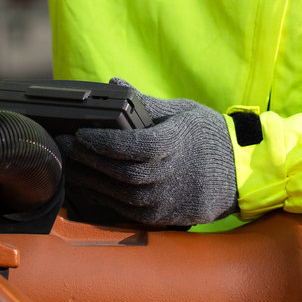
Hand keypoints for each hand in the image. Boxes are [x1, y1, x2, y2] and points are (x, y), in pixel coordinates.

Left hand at [55, 79, 236, 226]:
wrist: (240, 173)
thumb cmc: (209, 136)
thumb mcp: (182, 111)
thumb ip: (145, 102)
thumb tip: (112, 83)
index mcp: (176, 143)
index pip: (133, 145)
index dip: (103, 141)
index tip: (79, 132)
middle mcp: (171, 176)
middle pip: (120, 172)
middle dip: (86, 159)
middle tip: (61, 145)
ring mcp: (168, 201)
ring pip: (119, 195)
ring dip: (88, 179)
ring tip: (68, 164)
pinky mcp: (164, 218)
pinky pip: (126, 211)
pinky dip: (102, 197)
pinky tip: (87, 184)